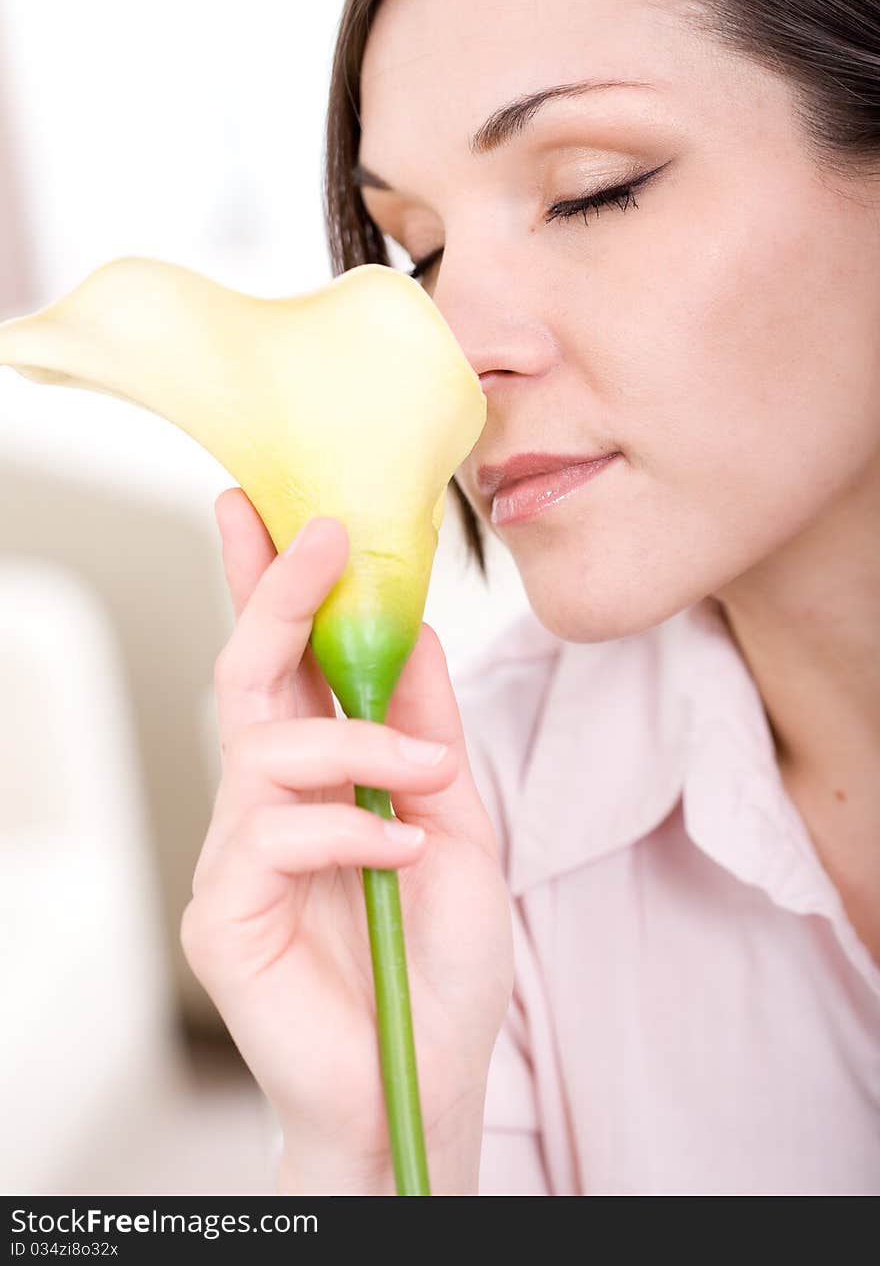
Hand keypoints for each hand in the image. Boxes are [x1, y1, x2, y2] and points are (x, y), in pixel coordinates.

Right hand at [180, 489, 512, 1192]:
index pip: (283, 664)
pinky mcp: (222, 915)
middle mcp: (264, 804)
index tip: (281, 509)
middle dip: (275, 596)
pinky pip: (272, 834)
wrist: (426, 1081)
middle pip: (246, 676)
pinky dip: (348, 831)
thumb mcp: (456, 822)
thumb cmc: (437, 958)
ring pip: (264, 750)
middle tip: (319, 535)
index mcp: (317, 776)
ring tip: (426, 780)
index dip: (273, 584)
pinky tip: (400, 857)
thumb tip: (412, 632)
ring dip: (357, 747)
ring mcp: (235, 859)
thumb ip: (425, 733)